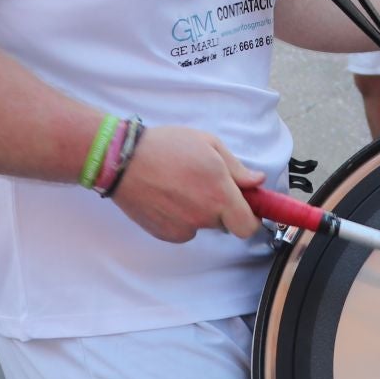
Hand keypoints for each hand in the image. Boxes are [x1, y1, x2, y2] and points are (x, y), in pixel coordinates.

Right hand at [110, 126, 264, 243]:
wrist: (122, 161)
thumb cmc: (165, 146)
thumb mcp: (208, 144)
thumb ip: (236, 168)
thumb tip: (257, 181)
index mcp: (219, 194)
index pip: (248, 227)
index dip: (252, 219)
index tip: (249, 208)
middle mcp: (204, 216)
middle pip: (225, 224)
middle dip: (222, 208)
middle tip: (207, 185)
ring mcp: (183, 228)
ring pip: (202, 225)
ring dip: (199, 211)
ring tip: (180, 185)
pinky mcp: (165, 234)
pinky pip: (182, 229)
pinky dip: (179, 217)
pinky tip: (167, 195)